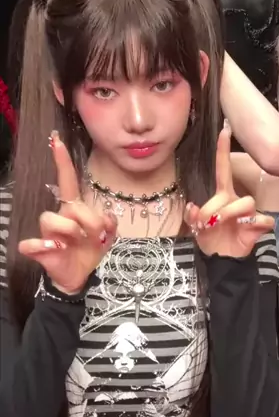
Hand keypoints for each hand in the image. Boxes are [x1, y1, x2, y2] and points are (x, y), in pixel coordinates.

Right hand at [18, 132, 116, 293]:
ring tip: (79, 243)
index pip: (68, 181)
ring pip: (51, 219)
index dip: (62, 162)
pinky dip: (40, 246)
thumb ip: (111, 223)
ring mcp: (47, 233)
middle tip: (97, 236)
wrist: (80, 276)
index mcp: (75, 209)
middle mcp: (60, 217)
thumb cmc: (91, 250)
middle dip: (90, 220)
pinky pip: (30, 243)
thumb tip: (106, 218)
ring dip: (71, 231)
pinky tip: (54, 249)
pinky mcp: (39, 249)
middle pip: (71, 205)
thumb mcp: (108, 236)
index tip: (57, 140)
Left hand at [184, 124, 273, 257]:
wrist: (222, 259)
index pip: (224, 169)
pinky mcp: (258, 226)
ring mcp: (248, 213)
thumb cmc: (210, 238)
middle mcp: (236, 200)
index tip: (225, 130)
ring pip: (246, 203)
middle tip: (204, 222)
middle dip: (213, 207)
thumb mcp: (196, 226)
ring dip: (229, 214)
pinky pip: (262, 220)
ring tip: (218, 226)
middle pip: (229, 193)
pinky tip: (246, 231)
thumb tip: (193, 207)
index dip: (224, 150)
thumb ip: (192, 215)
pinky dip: (253, 225)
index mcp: (222, 195)